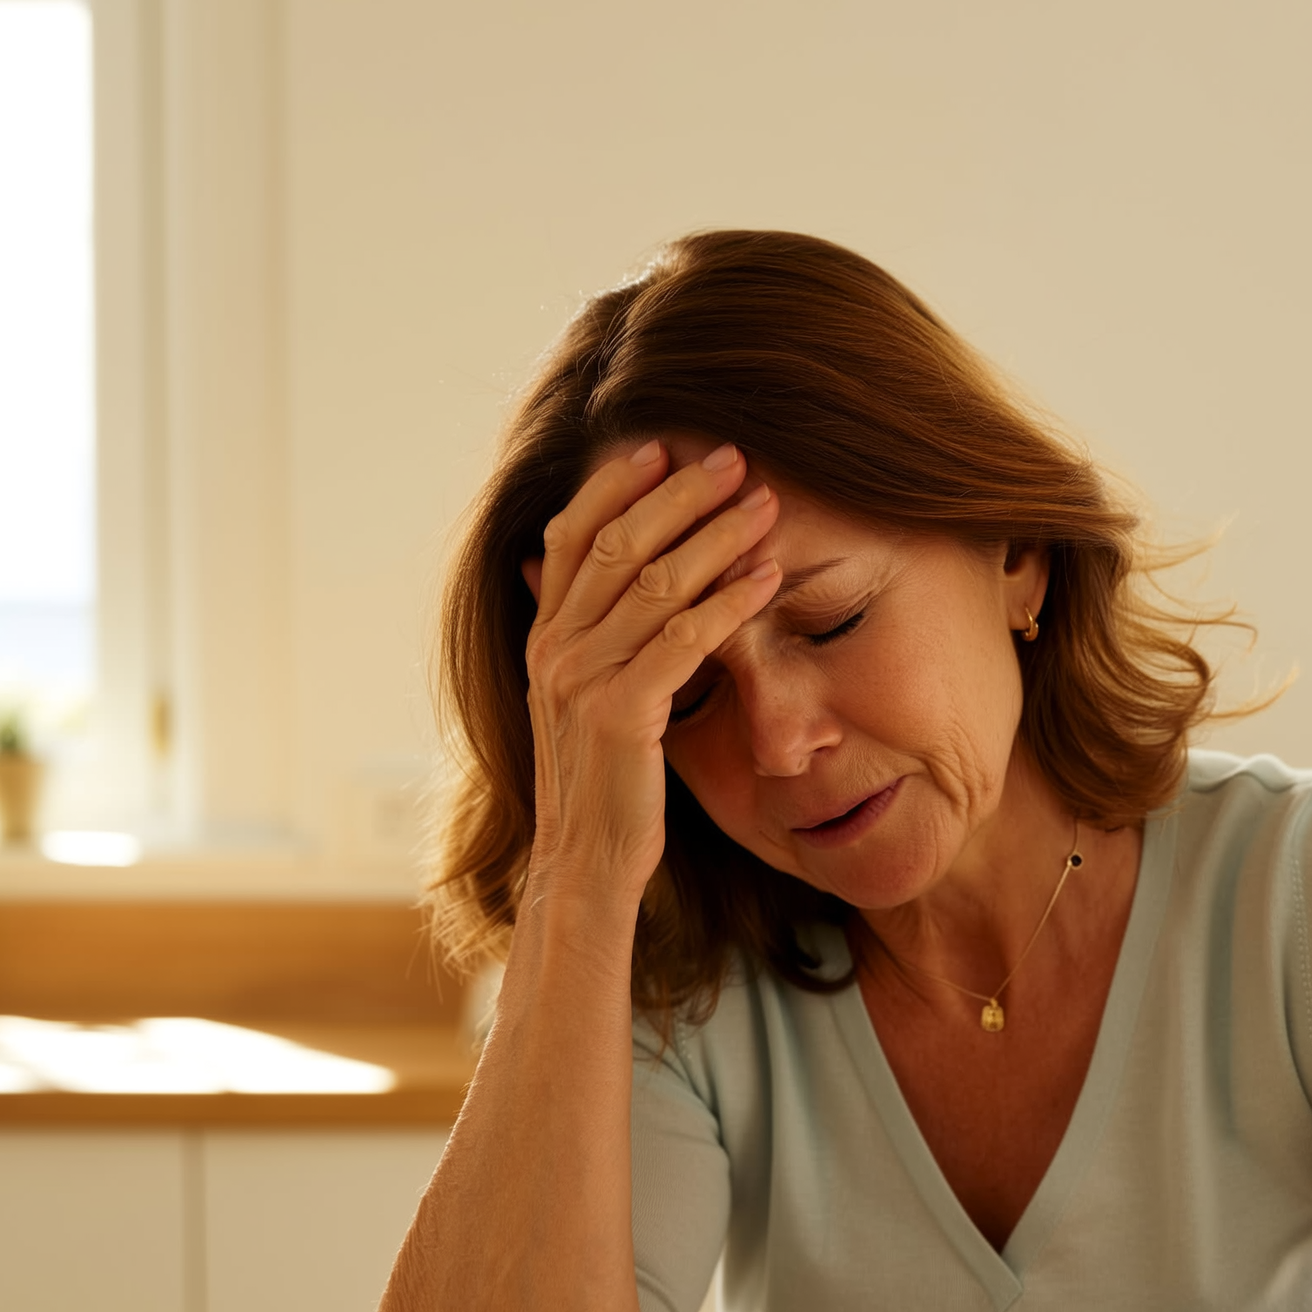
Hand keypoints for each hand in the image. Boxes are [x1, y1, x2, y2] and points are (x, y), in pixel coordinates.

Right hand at [521, 440, 781, 904]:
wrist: (585, 864)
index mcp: (544, 639)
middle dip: (678, 495)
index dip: (614, 487)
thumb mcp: (583, 704)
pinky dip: (729, 603)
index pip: (570, 537)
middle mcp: (554, 650)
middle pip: (616, 545)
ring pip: (653, 584)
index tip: (661, 447)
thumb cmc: (603, 787)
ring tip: (764, 506)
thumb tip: (589, 587)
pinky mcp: (620, 714)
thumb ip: (591, 642)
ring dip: (716, 537)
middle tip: (733, 457)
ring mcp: (581, 680)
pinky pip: (682, 640)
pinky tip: (767, 579)